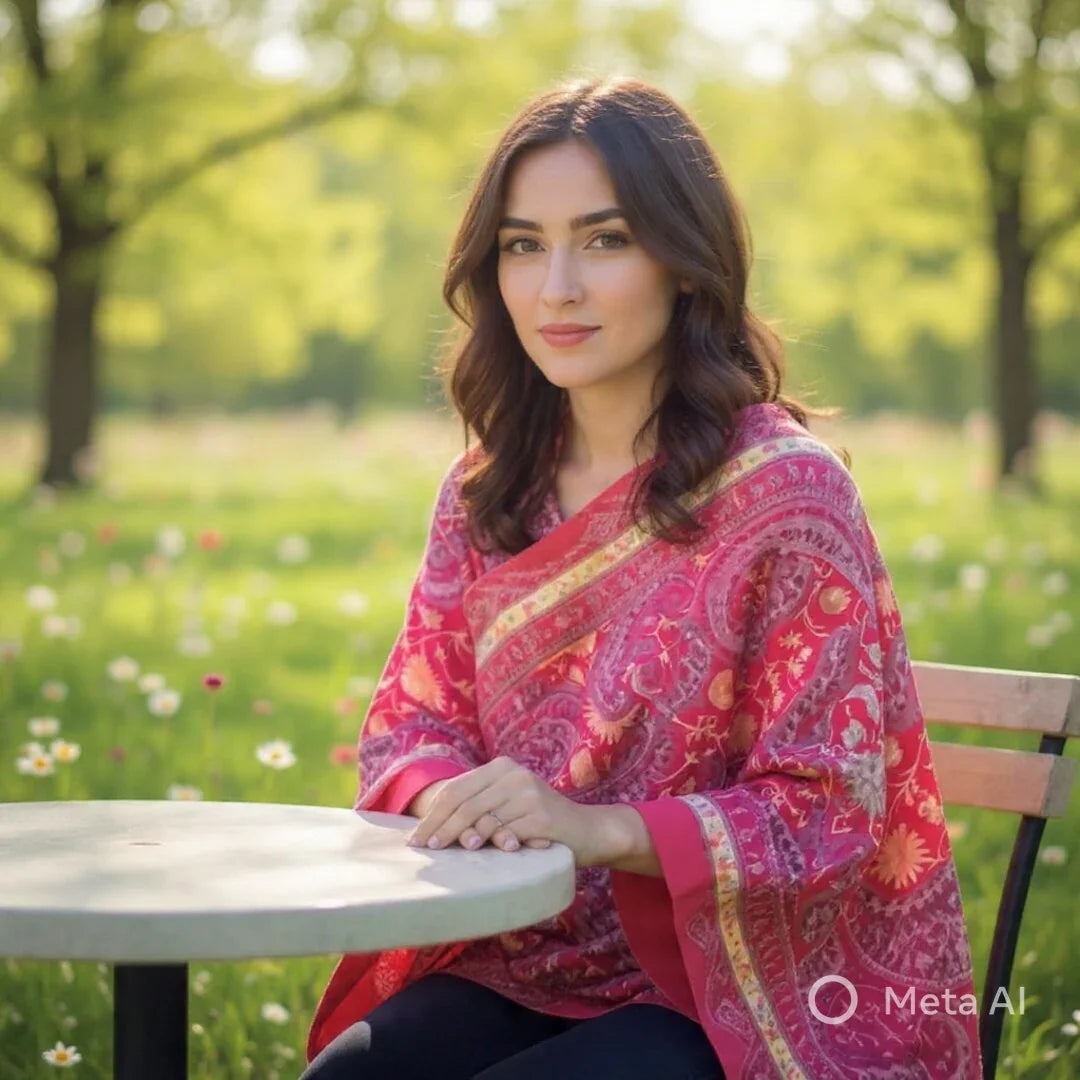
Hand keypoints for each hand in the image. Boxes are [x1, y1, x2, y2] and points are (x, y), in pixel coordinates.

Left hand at [405, 756, 614, 865]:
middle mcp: (514, 775)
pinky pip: (507, 832)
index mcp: (502, 767)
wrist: (588, 829)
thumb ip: (479, 806)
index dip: (433, 814)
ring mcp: (529, 794)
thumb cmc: (540, 821)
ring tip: (446, 853)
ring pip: (482, 818)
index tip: (417, 837)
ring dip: (461, 837)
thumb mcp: (508, 804)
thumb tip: (433, 827)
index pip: (456, 789)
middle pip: (465, 803)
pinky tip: (480, 854)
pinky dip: (491, 845)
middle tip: (426, 849)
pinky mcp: (541, 817)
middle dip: (440, 828)